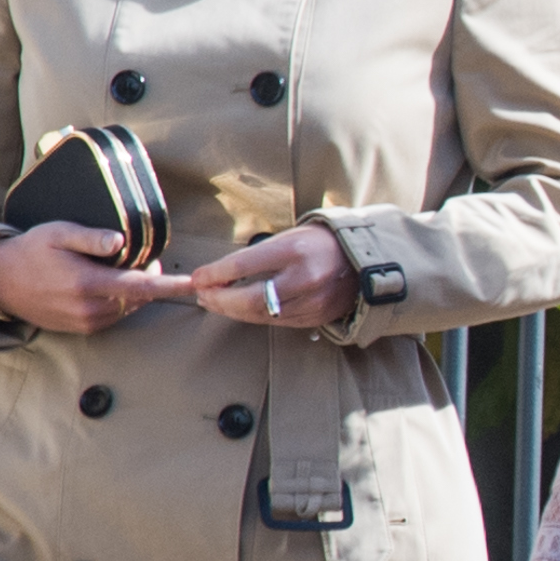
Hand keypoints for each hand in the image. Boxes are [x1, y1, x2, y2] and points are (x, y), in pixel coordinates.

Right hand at [0, 223, 192, 335]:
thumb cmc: (30, 251)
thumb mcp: (57, 233)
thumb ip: (91, 237)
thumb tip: (121, 242)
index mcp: (88, 283)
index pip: (141, 287)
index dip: (171, 286)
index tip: (195, 284)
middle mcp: (90, 308)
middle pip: (140, 297)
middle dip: (148, 278)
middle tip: (137, 256)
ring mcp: (87, 322)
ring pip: (129, 307)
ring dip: (133, 291)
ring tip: (114, 268)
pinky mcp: (83, 329)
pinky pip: (115, 316)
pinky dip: (120, 300)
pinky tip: (104, 284)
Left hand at [192, 224, 361, 331]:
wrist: (361, 261)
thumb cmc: (319, 245)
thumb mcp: (288, 238)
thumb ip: (255, 257)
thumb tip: (218, 275)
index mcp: (295, 251)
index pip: (243, 266)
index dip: (214, 275)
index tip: (198, 278)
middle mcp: (305, 279)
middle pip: (250, 299)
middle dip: (220, 300)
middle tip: (203, 294)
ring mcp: (312, 303)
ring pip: (261, 315)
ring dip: (232, 311)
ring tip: (215, 302)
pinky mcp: (315, 318)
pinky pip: (276, 322)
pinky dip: (253, 316)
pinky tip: (240, 309)